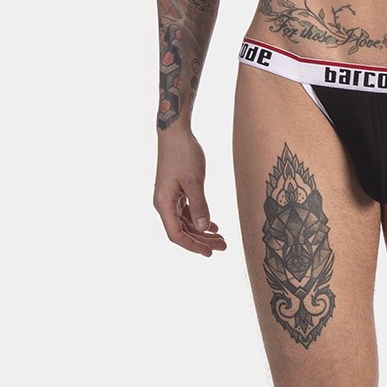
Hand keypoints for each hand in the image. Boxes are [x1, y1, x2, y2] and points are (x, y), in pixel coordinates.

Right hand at [153, 130, 228, 256]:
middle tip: (223, 246)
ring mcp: (170, 198)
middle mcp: (164, 204)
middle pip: (182, 231)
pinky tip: (213, 225)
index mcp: (163, 204)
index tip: (210, 253)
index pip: (176, 234)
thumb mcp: (194, 181)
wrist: (176, 133)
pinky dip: (199, 219)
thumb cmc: (183, 154)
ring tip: (221, 238)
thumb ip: (200, 206)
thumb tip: (204, 228)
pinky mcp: (176, 191)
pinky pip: (187, 212)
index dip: (193, 246)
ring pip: (186, 222)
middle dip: (202, 241)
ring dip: (202, 231)